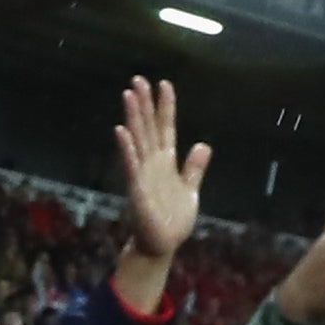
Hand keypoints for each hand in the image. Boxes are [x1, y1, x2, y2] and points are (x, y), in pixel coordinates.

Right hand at [114, 76, 206, 263]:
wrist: (162, 245)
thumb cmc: (173, 220)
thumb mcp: (190, 190)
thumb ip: (194, 167)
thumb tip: (203, 145)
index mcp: (166, 162)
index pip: (165, 128)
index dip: (166, 106)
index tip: (164, 83)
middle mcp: (152, 163)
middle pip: (148, 127)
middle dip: (144, 103)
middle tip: (137, 79)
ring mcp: (143, 174)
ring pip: (138, 139)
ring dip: (133, 117)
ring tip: (128, 94)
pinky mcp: (137, 188)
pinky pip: (131, 164)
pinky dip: (126, 147)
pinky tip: (121, 130)